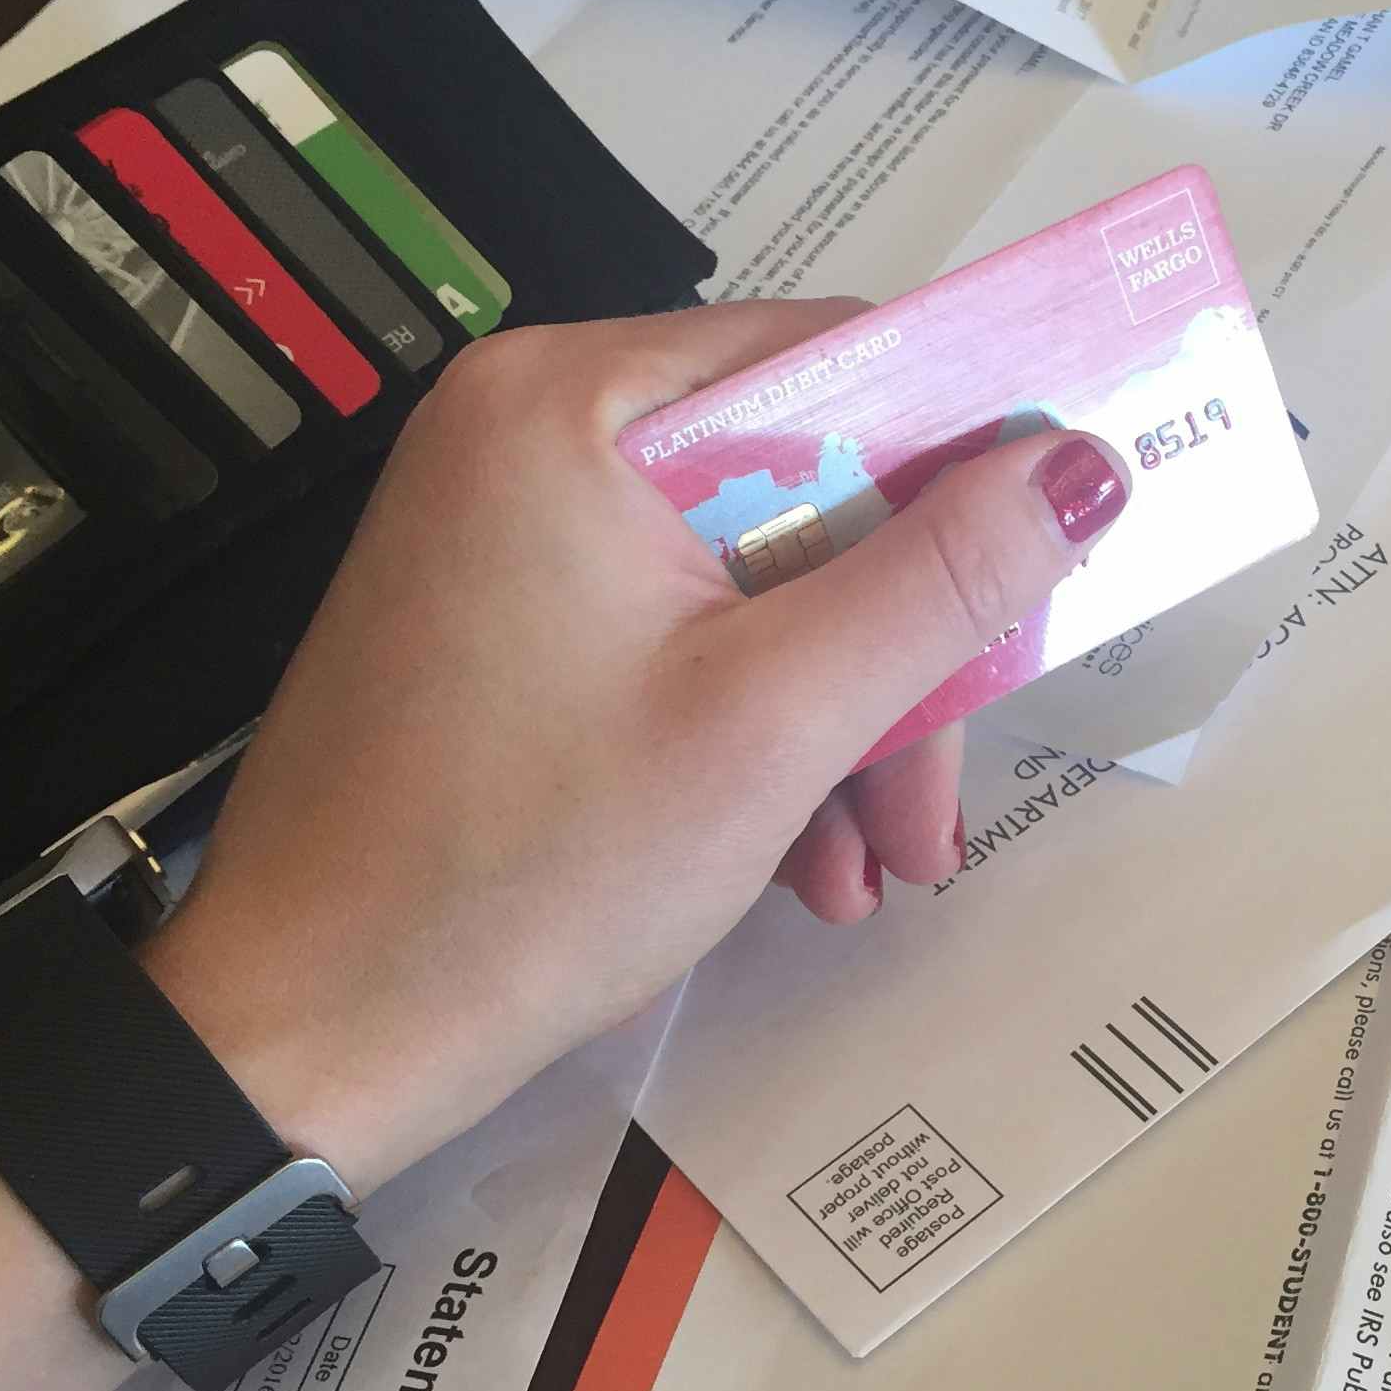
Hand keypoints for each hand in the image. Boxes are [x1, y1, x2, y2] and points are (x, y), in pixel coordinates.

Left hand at [142, 300, 1130, 1192]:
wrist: (306, 1034)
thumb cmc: (525, 869)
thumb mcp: (777, 721)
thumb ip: (942, 579)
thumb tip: (1083, 463)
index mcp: (574, 399)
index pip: (840, 357)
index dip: (966, 457)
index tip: (1051, 565)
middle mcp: (528, 427)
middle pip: (806, 483)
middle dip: (898, 646)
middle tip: (939, 797)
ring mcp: (504, 526)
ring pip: (756, 576)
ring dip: (842, 718)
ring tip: (871, 867)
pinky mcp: (500, 618)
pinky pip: (681, 633)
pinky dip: (755, 735)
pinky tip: (797, 861)